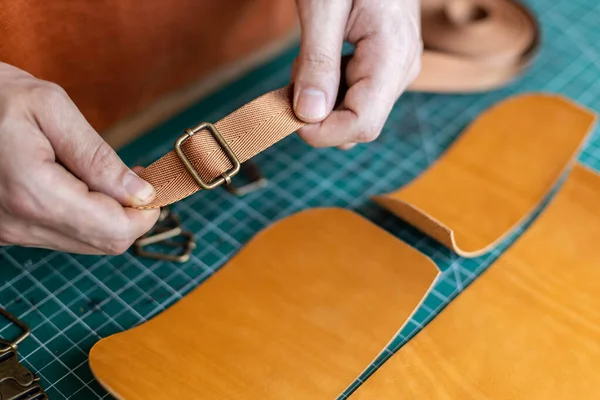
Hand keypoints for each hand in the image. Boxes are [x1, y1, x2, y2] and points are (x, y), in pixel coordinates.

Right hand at [0, 63, 159, 253]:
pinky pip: (66, 236)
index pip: (114, 229)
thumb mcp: (52, 108)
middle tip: (134, 178)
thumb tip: (140, 193)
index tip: (152, 184)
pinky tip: (80, 185)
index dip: (146, 212)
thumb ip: (98, 156)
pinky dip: (86, 216)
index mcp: (33, 191)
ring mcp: (11, 232)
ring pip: (88, 243)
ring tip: (104, 177)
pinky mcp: (9, 231)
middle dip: (132, 214)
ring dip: (109, 215)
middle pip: (106, 242)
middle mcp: (19, 223)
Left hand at [292, 0, 421, 148]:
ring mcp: (396, 69)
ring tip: (309, 54)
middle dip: (318, 111)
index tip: (289, 115)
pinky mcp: (385, 66)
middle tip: (298, 71)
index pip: (362, 125)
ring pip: (354, 112)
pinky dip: (329, 85)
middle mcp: (401, 69)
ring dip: (321, 96)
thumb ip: (317, 64)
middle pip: (357, 124)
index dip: (323, 133)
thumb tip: (309, 116)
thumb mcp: (322, 9)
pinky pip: (355, 94)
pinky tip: (321, 55)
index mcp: (391, 56)